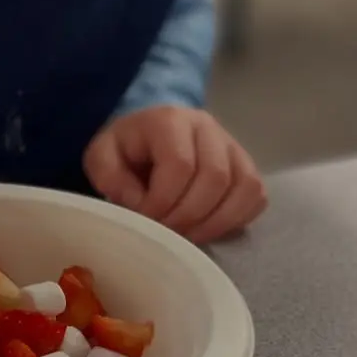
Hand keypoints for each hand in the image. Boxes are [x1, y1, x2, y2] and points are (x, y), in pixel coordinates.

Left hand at [83, 106, 265, 244]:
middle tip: (168, 234)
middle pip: (215, 177)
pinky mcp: (246, 165)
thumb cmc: (125, 150)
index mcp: (169, 120)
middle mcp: (207, 127)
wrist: (147, 138)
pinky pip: (255, 196)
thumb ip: (109, 177)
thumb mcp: (101, 157)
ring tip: (188, 236)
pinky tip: (208, 228)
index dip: (164, 201)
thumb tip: (140, 204)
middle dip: (189, 216)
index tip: (146, 220)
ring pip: (243, 187)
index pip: (180, 165)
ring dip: (215, 222)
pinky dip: (236, 219)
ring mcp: (232, 145)